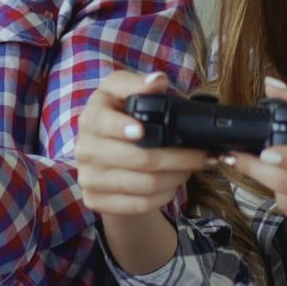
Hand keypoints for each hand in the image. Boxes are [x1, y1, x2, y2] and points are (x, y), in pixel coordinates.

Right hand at [72, 71, 212, 215]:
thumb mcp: (123, 94)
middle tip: (202, 155)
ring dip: (177, 177)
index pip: (103, 123)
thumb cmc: (120, 119)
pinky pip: (140, 204)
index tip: (142, 130)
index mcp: (91, 118)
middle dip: (179, 158)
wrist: (104, 160)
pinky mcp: (96, 201)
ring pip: (145, 184)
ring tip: (191, 168)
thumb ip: (137, 84)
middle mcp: (84, 149)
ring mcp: (88, 178)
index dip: (123, 127)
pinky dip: (165, 195)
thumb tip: (156, 81)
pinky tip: (173, 184)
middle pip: (139, 159)